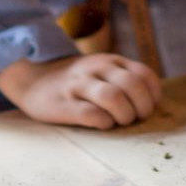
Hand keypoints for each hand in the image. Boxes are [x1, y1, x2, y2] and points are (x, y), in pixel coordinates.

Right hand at [0, 53, 162, 129]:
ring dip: (124, 115)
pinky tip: (102, 124)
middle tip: (135, 119)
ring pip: (114, 97)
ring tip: (120, 121)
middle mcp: (96, 69)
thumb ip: (125, 78)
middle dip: (141, 108)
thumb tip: (153, 102)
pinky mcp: (63, 104)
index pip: (144, 74)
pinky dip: (104, 123)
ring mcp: (79, 85)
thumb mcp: (102, 70)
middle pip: (133, 86)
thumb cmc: (77, 81)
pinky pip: (91, 114)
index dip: (152, 95)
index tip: (148, 107)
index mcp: (110, 61)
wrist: (33, 78)